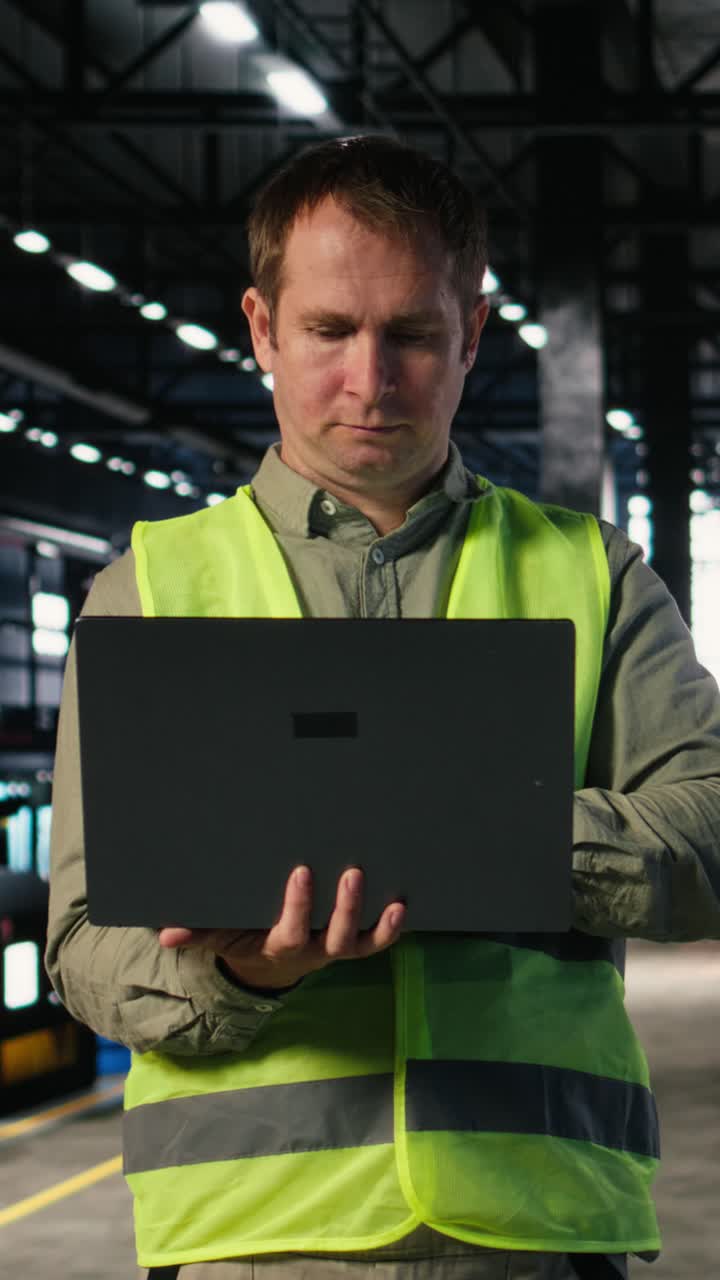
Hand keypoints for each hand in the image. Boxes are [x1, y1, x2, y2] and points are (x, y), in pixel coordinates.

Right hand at [157, 865, 404, 989]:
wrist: (266, 964)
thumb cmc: (241, 938)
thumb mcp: (218, 937)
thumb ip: (196, 933)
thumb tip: (165, 933)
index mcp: (280, 948)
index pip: (291, 933)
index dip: (299, 908)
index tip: (301, 872)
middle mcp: (313, 952)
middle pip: (335, 938)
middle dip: (344, 907)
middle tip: (351, 872)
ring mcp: (335, 949)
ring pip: (357, 940)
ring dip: (369, 915)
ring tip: (378, 884)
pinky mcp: (352, 945)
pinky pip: (376, 942)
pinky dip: (390, 928)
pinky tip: (401, 904)